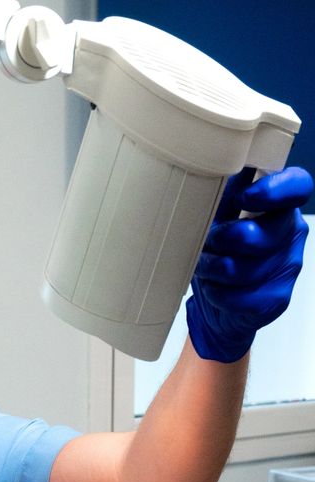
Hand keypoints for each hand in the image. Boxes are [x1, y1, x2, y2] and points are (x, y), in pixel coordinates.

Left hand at [186, 165, 312, 362]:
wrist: (219, 300)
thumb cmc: (219, 251)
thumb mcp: (217, 214)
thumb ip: (222, 191)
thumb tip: (213, 159)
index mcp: (281, 205)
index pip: (298, 186)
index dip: (272, 191)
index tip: (243, 198)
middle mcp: (291, 233)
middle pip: (264, 235)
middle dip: (225, 241)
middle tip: (208, 244)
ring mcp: (289, 267)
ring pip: (248, 270)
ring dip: (215, 269)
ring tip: (204, 266)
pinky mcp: (278, 299)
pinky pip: (243, 297)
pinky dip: (219, 294)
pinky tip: (213, 288)